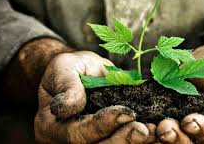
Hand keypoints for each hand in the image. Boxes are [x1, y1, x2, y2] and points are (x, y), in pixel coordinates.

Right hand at [34, 51, 155, 142]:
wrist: (81, 75)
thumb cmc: (71, 69)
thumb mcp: (64, 68)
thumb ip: (66, 85)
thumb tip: (69, 106)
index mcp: (50, 127)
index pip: (77, 134)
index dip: (102, 125)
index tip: (125, 113)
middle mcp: (66, 142)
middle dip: (122, 140)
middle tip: (145, 130)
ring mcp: (87, 143)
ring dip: (133, 142)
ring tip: (153, 132)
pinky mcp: (103, 140)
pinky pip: (120, 142)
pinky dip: (136, 140)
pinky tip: (153, 132)